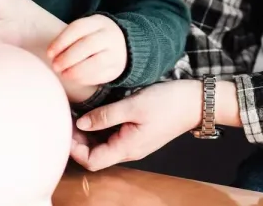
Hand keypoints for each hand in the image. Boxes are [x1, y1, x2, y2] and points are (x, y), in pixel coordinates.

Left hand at [47, 15, 126, 85]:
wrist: (124, 45)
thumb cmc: (94, 37)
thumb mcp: (86, 30)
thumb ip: (70, 38)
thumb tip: (51, 54)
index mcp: (98, 22)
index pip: (78, 28)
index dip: (61, 41)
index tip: (49, 53)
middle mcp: (109, 36)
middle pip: (88, 44)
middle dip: (68, 57)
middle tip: (55, 65)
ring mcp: (115, 53)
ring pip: (96, 62)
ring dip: (76, 70)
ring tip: (64, 74)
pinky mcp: (116, 69)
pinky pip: (100, 76)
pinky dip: (84, 79)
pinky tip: (74, 78)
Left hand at [70, 80, 201, 170]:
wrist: (196, 101)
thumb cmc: (168, 103)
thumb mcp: (134, 105)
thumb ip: (105, 116)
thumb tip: (81, 124)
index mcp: (127, 148)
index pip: (92, 161)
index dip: (75, 149)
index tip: (66, 128)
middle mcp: (129, 150)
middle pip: (95, 155)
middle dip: (78, 140)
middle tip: (68, 118)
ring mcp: (134, 142)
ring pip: (103, 145)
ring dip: (89, 133)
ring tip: (79, 113)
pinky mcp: (138, 133)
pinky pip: (113, 136)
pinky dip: (101, 127)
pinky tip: (96, 112)